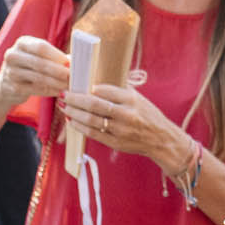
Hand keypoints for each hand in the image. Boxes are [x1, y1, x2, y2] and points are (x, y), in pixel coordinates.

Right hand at [0, 35, 69, 106]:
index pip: (41, 47)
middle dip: (59, 71)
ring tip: (69, 85)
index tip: (70, 63)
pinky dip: (50, 91)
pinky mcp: (12, 88)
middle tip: (72, 76)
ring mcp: (11, 72)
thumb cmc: (30, 66)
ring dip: (57, 83)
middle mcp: (13, 55)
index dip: (57, 55)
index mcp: (22, 43)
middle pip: (40, 63)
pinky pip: (36, 90)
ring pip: (39, 78)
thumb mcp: (38, 56)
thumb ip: (55, 57)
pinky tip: (60, 92)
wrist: (6, 84)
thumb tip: (76, 61)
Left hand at [62, 82, 181, 165]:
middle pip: (94, 104)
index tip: (76, 83)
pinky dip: (80, 127)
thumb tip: (94, 82)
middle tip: (64, 94)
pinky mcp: (116, 142)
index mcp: (132, 99)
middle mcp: (126, 113)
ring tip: (64, 107)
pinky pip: (93, 133)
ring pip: (91, 120)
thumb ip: (119, 91)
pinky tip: (72, 121)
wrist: (160, 139)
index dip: (88, 87)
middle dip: (75, 99)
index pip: (104, 90)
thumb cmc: (147, 115)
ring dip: (74, 113)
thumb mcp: (138, 99)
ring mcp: (120, 129)